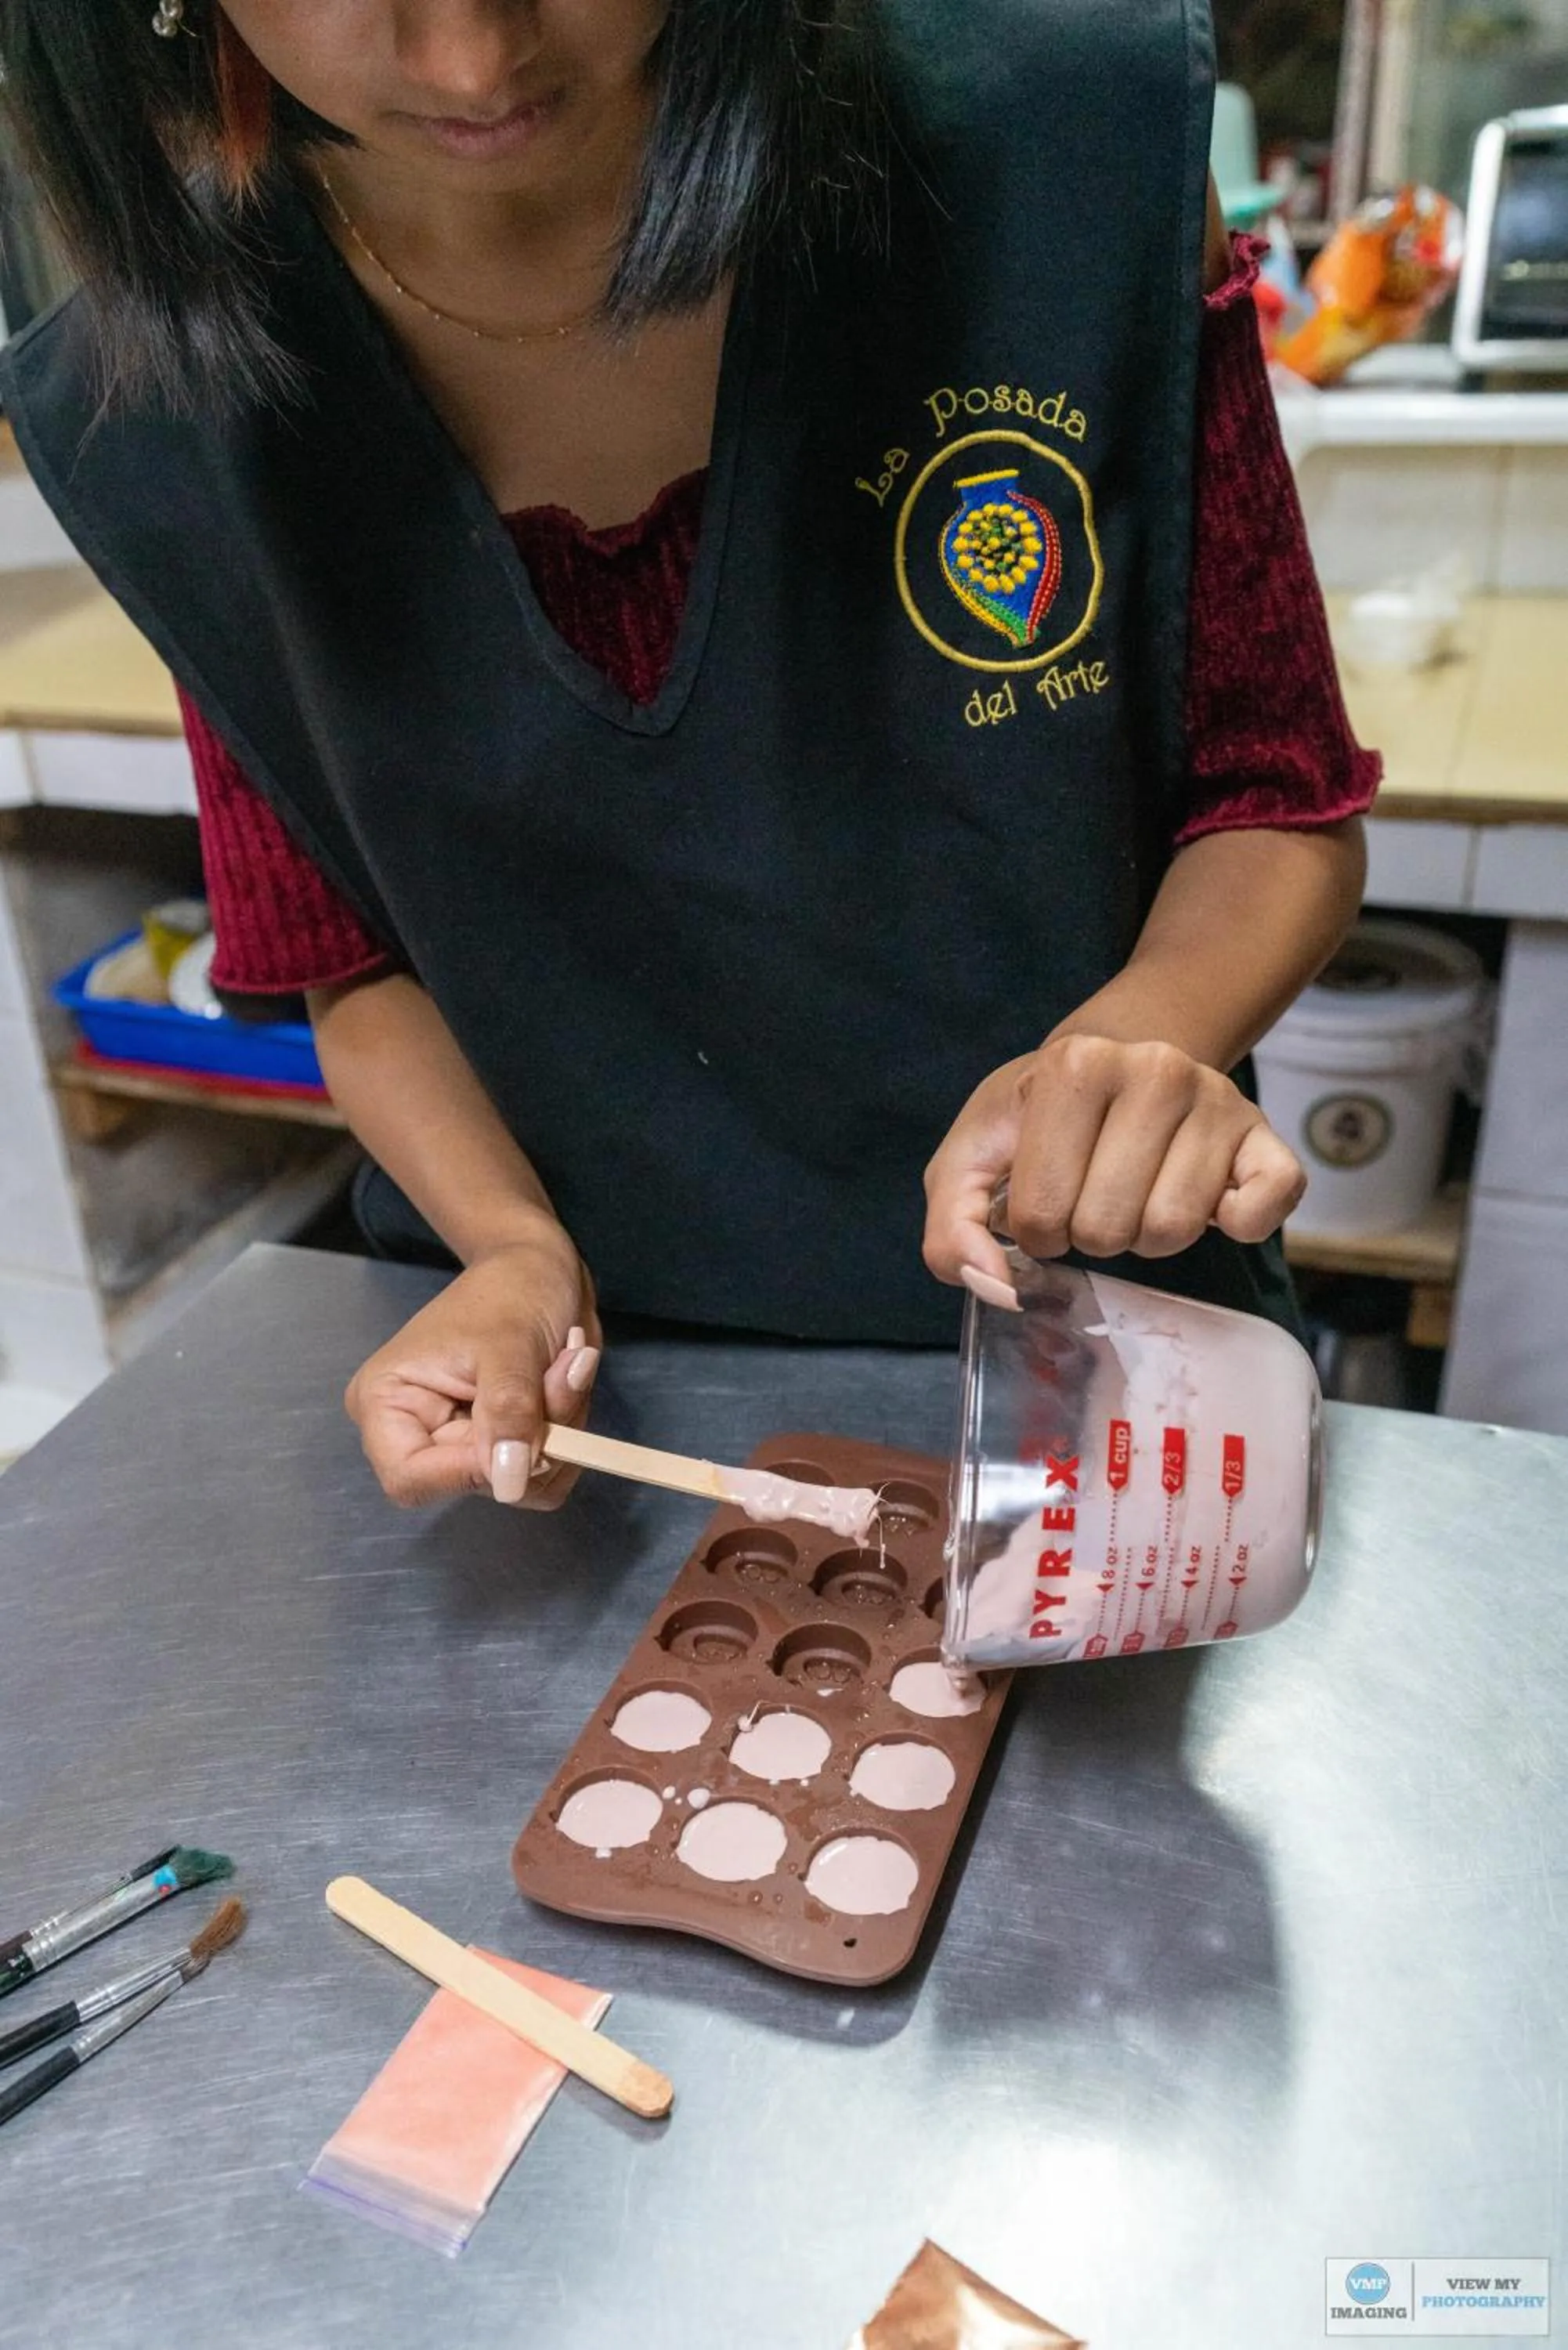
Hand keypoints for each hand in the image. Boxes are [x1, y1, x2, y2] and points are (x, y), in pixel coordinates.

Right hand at [345, 1222, 601, 1509]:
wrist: (540, 1268)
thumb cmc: (510, 1289)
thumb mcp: (509, 1343)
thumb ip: (506, 1411)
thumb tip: (508, 1483)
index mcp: (386, 1404)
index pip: (409, 1479)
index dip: (472, 1471)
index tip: (529, 1433)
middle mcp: (418, 1434)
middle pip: (478, 1482)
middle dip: (534, 1435)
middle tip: (565, 1370)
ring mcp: (465, 1444)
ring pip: (522, 1483)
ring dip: (561, 1428)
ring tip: (566, 1364)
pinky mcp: (503, 1446)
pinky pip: (546, 1472)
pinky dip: (570, 1429)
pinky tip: (568, 1378)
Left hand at [923, 1035, 1305, 1296]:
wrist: (1117, 1060)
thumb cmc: (1040, 1117)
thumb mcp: (974, 1155)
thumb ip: (952, 1225)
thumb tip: (990, 1284)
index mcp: (1075, 1065)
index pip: (1041, 1214)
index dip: (1036, 1228)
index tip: (1046, 1195)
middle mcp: (1155, 1070)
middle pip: (1107, 1227)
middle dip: (1089, 1234)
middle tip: (1092, 1197)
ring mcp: (1217, 1100)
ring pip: (1173, 1229)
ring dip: (1146, 1237)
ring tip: (1136, 1196)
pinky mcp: (1265, 1137)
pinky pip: (1265, 1208)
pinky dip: (1236, 1225)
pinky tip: (1208, 1204)